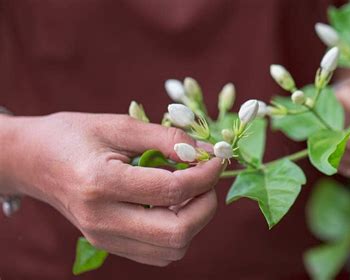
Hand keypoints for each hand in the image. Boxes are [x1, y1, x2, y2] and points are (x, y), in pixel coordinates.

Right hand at [0, 112, 222, 265]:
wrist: (34, 161)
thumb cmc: (74, 136)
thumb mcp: (119, 126)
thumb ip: (166, 139)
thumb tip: (206, 153)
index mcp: (101, 183)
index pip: (172, 190)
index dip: (205, 174)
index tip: (217, 158)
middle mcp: (102, 220)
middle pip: (176, 233)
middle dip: (206, 205)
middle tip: (208, 179)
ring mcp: (104, 238)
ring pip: (171, 249)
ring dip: (195, 221)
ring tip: (191, 190)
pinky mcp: (108, 245)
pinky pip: (158, 253)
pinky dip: (178, 232)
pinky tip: (173, 205)